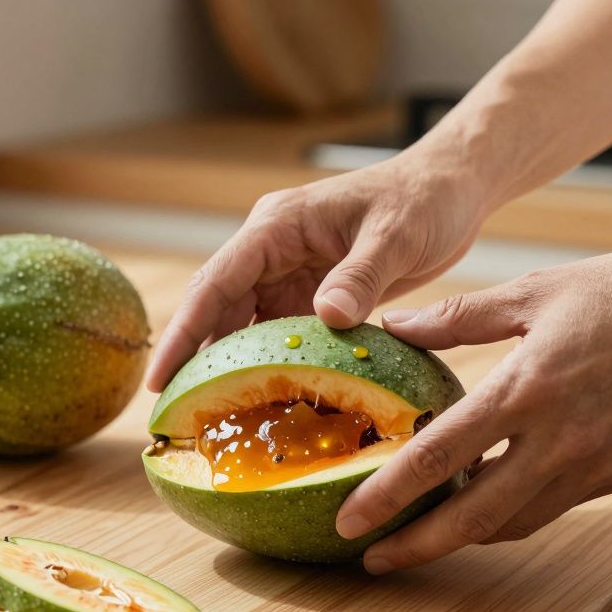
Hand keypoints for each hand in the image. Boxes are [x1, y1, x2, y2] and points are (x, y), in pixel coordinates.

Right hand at [146, 157, 485, 391]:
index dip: (184, 331)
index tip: (161, 379)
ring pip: (243, 327)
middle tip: (176, 417)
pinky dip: (270, 368)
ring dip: (229, 369)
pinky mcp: (310, 294)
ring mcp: (288, 274)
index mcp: (276, 227)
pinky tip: (264, 406)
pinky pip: (279, 336)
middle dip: (193, 360)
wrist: (450, 189)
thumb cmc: (422, 199)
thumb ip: (360, 275)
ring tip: (212, 421)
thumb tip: (326, 316)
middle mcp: (271, 251)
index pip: (216, 282)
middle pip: (217, 310)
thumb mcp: (395, 235)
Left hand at [336, 233, 611, 573]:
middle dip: (416, 546)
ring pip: (514, 523)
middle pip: (473, 517)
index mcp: (527, 389)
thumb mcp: (534, 293)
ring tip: (419, 535)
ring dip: (462, 536)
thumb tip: (393, 324)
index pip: (440, 456)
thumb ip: (455, 317)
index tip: (351, 521)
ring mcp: (593, 465)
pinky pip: (550, 507)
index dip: (388, 495)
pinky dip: (509, 512)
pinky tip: (481, 499)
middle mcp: (559, 441)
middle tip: (372, 559)